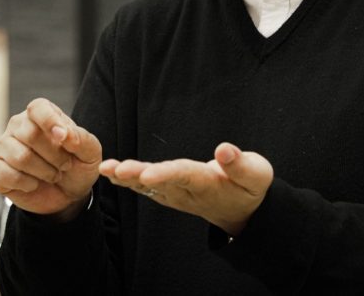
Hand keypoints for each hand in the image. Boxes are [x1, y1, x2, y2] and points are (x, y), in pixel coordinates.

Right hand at [0, 98, 101, 217]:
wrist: (67, 195)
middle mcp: (18, 125)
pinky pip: (8, 175)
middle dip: (55, 156)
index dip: (50, 122)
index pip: (38, 108)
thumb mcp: (90, 152)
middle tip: (66, 165)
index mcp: (40, 113)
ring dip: (44, 171)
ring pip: (20, 157)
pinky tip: (35, 183)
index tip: (63, 138)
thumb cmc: (77, 166)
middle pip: (30, 135)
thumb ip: (80, 138)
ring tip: (53, 174)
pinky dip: (28, 184)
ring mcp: (4, 146)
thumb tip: (63, 134)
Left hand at [99, 142, 272, 235]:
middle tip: (117, 170)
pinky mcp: (170, 192)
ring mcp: (176, 194)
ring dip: (127, 177)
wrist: (242, 212)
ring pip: (148, 186)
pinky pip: (146, 186)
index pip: (184, 176)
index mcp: (207, 184)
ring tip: (107, 169)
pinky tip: (110, 171)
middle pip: (160, 181)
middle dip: (137, 175)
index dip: (166, 174)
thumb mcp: (256, 174)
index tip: (147, 174)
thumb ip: (240, 164)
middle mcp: (187, 191)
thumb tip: (224, 150)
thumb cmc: (249, 187)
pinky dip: (127, 178)